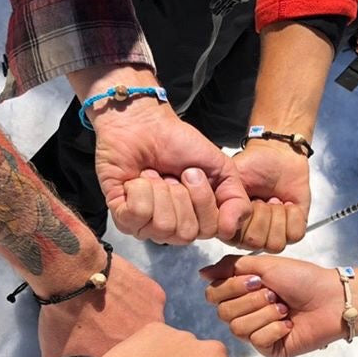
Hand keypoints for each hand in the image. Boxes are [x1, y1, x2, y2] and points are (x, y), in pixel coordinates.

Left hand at [38, 253, 165, 356]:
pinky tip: (120, 292)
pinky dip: (137, 299)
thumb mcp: (57, 352)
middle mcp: (146, 345)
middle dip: (126, 341)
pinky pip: (149, 302)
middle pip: (139, 347)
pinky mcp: (156, 296)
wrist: (74, 273)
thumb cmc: (64, 315)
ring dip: (134, 321)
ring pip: (147, 324)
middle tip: (107, 327)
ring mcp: (155, 319)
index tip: (103, 349)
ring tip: (113, 308)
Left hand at [94, 98, 251, 243]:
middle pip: (186, 233)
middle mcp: (170, 228)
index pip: (209, 230)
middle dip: (181, 195)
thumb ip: (236, 200)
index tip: (192, 172)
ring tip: (154, 175)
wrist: (144, 124)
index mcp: (194, 220)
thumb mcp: (221, 169)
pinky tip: (137, 179)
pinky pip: (137, 214)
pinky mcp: (121, 216)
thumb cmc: (179, 144)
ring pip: (161, 226)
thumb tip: (229, 230)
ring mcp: (144, 225)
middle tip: (172, 174)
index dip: (203, 200)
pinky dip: (140, 189)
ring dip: (160, 190)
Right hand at [201, 254, 343, 356]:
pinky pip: (257, 341)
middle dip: (251, 300)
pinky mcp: (270, 348)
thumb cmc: (303, 278)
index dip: (231, 288)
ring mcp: (257, 332)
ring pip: (239, 328)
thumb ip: (230, 267)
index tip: (256, 279)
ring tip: (285, 308)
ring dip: (265, 314)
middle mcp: (246, 312)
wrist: (331, 299)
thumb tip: (202, 273)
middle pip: (223, 313)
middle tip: (274, 294)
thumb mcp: (265, 264)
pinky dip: (275, 328)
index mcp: (242, 292)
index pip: (213, 295)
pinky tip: (289, 324)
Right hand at [231, 140, 310, 251]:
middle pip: (257, 243)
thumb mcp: (230, 179)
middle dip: (262, 214)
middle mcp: (249, 236)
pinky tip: (288, 203)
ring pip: (276, 243)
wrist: (277, 154)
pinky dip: (294, 215)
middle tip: (262, 198)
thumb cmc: (253, 164)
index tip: (247, 198)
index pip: (236, 239)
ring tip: (274, 200)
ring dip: (278, 215)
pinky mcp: (292, 231)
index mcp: (229, 227)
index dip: (244, 216)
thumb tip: (224, 220)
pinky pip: (295, 235)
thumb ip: (222, 200)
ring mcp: (271, 236)